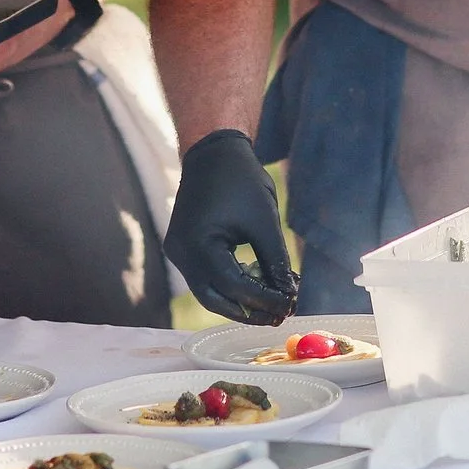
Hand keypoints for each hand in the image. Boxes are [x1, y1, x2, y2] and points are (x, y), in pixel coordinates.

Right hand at [164, 129, 297, 324]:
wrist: (213, 152)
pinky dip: (228, 284)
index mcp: (198, 244)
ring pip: (208, 291)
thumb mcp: (264, 222)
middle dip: (248, 311)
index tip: (290, 305)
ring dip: (239, 300)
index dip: (264, 300)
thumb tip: (290, 296)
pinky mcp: (182, 248)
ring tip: (270, 305)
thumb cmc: (241, 181)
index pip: (234, 287)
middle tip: (279, 316)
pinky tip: (254, 285)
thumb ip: (276, 262)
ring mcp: (177, 252)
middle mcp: (181, 253)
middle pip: (214, 299)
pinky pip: (204, 276)